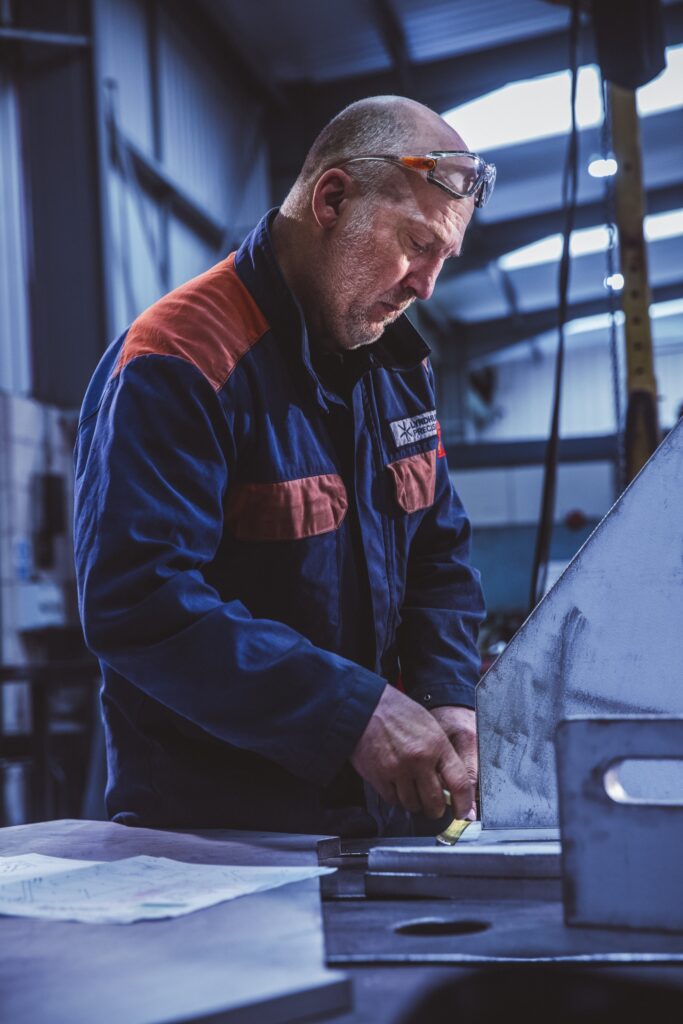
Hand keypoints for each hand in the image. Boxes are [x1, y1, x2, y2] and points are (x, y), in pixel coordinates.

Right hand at [350, 685, 473, 818]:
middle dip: (437, 809)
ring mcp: (397, 770)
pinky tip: (397, 786)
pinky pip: (393, 800)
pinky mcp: (378, 777)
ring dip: (415, 803)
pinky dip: (397, 797)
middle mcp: (418, 760)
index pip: (459, 783)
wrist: (366, 705)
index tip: (463, 811)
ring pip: (413, 805)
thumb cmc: (398, 713)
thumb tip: (451, 783)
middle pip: (435, 802)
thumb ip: (441, 754)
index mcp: (437, 745)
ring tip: (413, 791)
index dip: (464, 804)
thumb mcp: (430, 726)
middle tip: (435, 806)